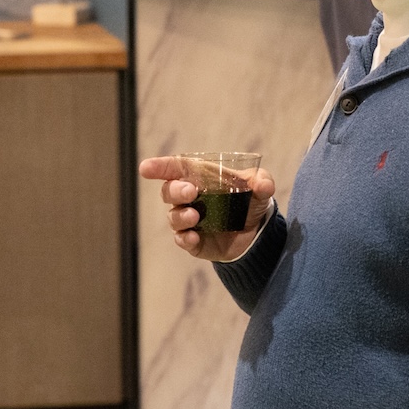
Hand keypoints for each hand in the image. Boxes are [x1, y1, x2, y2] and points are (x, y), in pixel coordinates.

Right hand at [138, 156, 276, 262]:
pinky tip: (194, 237)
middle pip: (168, 191)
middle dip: (175, 190)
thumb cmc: (250, 202)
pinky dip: (185, 238)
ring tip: (195, 217)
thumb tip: (262, 184)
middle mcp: (189, 198)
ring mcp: (189, 220)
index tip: (146, 169)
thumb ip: (262, 182)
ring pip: (172, 216)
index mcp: (200, 178)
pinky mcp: (193, 241)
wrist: (256, 234)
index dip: (159, 167)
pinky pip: (181, 239)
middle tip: (191, 192)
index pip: (175, 169)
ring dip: (180, 215)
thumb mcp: (260, 188)